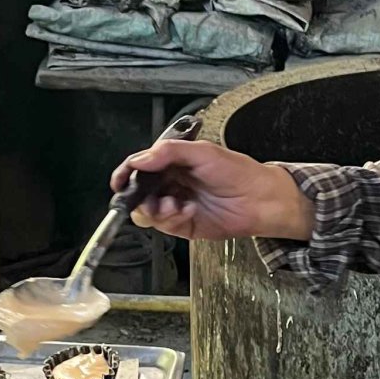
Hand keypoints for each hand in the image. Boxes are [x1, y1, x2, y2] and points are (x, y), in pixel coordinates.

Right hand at [109, 139, 314, 241]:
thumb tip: (140, 160)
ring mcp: (176, 205)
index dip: (126, 174)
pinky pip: (164, 226)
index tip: (119, 181)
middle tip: (151, 197)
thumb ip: (167, 153)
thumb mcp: (202, 152)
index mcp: (172, 163)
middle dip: (140, 197)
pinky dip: (173, 218)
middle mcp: (171, 183)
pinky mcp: (183, 225)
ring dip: (157, 209)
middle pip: (138, 193)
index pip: (139, 167)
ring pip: (148, 212)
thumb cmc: (238, 171)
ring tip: (174, 204)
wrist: (259, 199)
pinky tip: (188, 210)